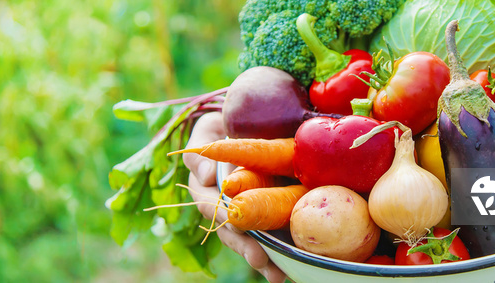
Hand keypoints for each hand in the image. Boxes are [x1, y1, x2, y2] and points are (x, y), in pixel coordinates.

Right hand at [181, 112, 287, 282]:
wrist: (251, 117)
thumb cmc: (225, 123)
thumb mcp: (206, 131)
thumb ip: (200, 151)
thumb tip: (204, 175)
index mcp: (210, 187)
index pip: (211, 205)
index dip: (222, 217)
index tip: (236, 228)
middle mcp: (230, 203)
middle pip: (234, 231)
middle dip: (246, 247)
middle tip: (260, 260)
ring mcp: (251, 208)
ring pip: (255, 237)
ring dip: (266, 257)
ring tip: (277, 275)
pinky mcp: (273, 209)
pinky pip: (278, 231)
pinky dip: (285, 250)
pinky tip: (295, 267)